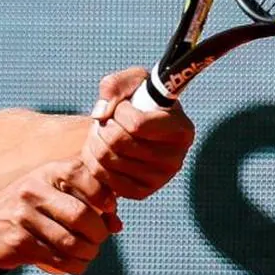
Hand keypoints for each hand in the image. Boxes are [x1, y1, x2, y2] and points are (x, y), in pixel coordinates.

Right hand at [0, 159, 120, 274]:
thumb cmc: (32, 209)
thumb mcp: (55, 195)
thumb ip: (88, 203)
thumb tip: (117, 224)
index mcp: (47, 172)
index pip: (81, 173)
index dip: (102, 193)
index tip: (108, 209)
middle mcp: (32, 190)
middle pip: (80, 215)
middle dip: (98, 233)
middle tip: (99, 240)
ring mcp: (22, 216)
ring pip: (71, 242)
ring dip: (88, 254)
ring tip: (88, 254)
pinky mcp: (17, 242)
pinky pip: (57, 259)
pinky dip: (74, 266)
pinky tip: (75, 264)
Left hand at [81, 67, 194, 200]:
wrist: (139, 130)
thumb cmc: (139, 101)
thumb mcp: (133, 81)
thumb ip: (115, 85)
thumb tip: (100, 114)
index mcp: (181, 130)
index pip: (137, 124)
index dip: (119, 110)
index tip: (122, 106)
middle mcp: (175, 159)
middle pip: (118, 142)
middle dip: (103, 125)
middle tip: (106, 120)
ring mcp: (159, 179)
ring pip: (106, 158)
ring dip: (94, 140)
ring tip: (102, 132)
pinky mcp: (141, 192)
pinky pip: (102, 176)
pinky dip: (92, 160)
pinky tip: (100, 148)